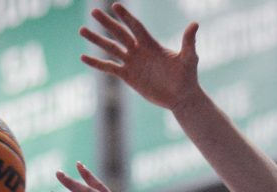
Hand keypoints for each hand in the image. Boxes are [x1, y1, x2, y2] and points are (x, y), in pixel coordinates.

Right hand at [81, 2, 199, 112]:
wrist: (181, 97)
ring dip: (97, 40)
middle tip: (93, 11)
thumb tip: (194, 24)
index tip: (115, 6)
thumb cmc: (187, 76)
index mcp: (151, 44)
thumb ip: (188, 41)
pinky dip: (97, 63)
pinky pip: (109, 67)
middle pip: (120, 33)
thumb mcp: (189, 58)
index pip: (136, 27)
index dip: (126, 17)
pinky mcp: (128, 76)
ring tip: (82, 30)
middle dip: (107, 23)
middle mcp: (139, 50)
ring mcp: (132, 63)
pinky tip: (83, 57)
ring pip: (111, 48)